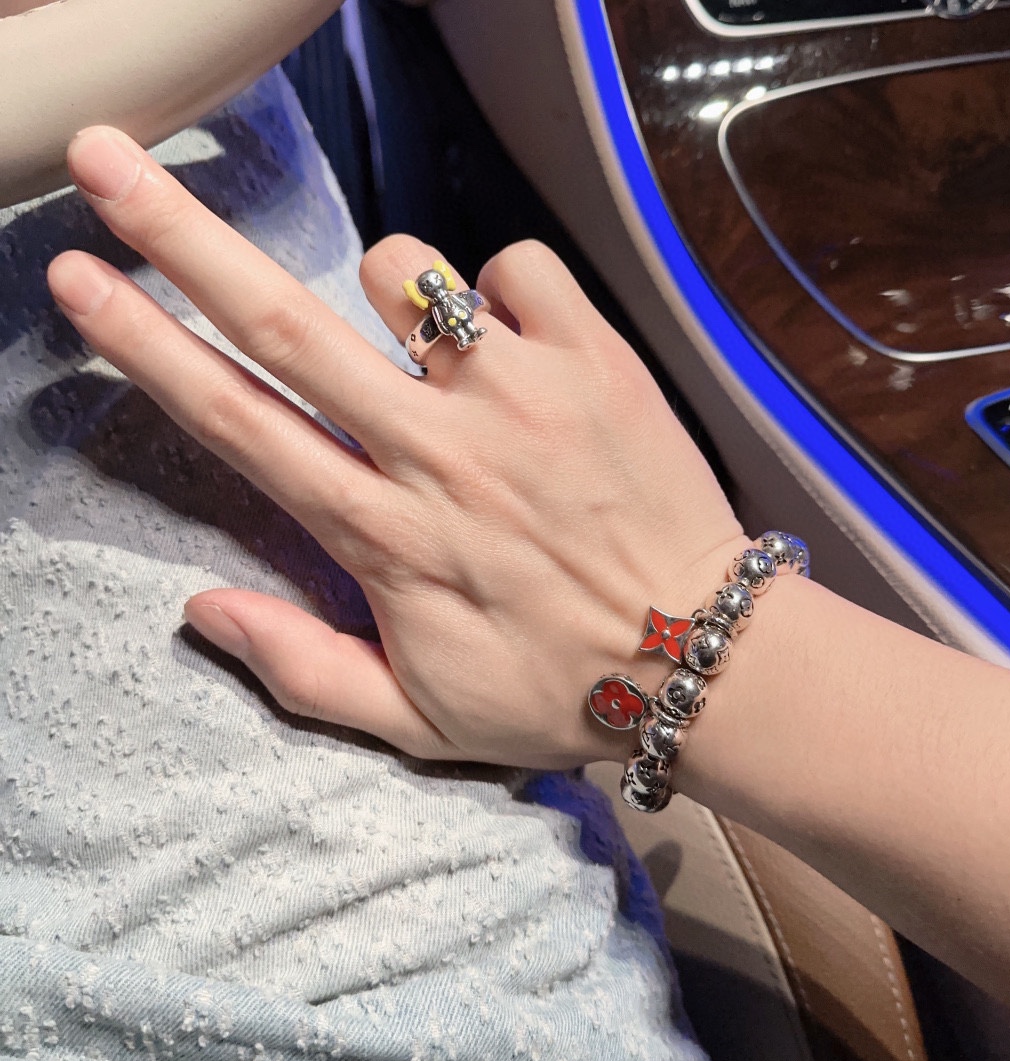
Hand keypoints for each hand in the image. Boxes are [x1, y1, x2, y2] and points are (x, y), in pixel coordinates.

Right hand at [47, 126, 746, 768]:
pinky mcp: (595, 362)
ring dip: (388, 289)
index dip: (147, 348)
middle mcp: (439, 451)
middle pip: (287, 326)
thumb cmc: (556, 690)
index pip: (239, 425)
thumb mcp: (417, 719)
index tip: (82, 283)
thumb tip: (198, 610)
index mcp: (385, 532)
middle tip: (113, 166)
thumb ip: (301, 666)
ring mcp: (521, 397)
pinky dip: (501, 288)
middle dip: (183, 239)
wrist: (700, 657)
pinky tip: (517, 345)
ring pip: (407, 274)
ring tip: (429, 351)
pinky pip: (517, 267)